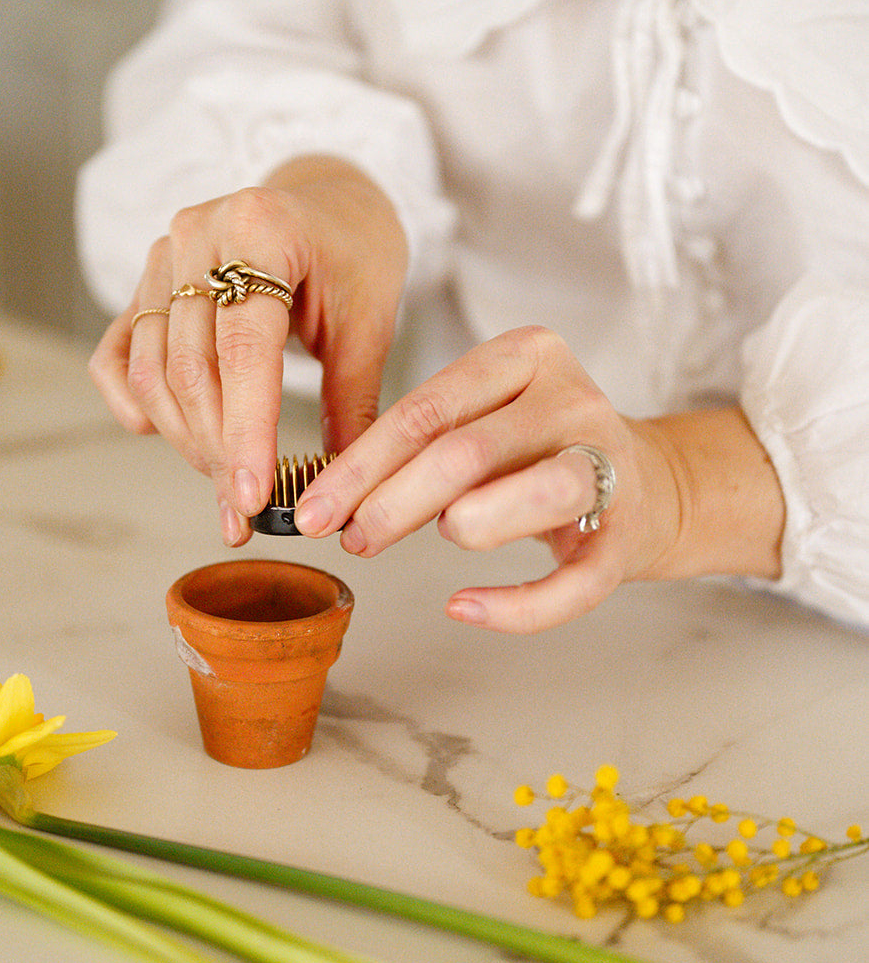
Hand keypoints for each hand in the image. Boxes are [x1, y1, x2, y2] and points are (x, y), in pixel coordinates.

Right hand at [87, 156, 407, 543]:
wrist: (328, 203)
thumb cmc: (354, 253)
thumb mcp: (369, 320)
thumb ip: (350, 401)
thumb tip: (339, 488)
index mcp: (262, 229)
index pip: (244, 348)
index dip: (246, 430)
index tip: (253, 494)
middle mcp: (200, 234)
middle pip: (190, 367)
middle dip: (217, 448)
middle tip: (245, 503)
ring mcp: (164, 256)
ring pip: (151, 370)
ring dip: (184, 437)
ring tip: (225, 476)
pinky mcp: (146, 283)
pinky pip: (118, 354)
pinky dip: (134, 402)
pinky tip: (163, 434)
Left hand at [293, 326, 784, 632]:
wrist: (650, 484)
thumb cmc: (539, 452)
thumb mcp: (482, 422)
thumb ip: (421, 445)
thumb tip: (335, 499)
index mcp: (526, 355)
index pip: (426, 409)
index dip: (361, 465)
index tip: (313, 509)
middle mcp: (573, 400)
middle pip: (468, 451)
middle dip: (396, 502)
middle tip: (353, 539)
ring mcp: (610, 463)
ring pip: (537, 494)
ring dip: (468, 526)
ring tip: (439, 543)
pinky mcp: (628, 533)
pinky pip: (572, 584)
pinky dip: (513, 607)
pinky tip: (464, 607)